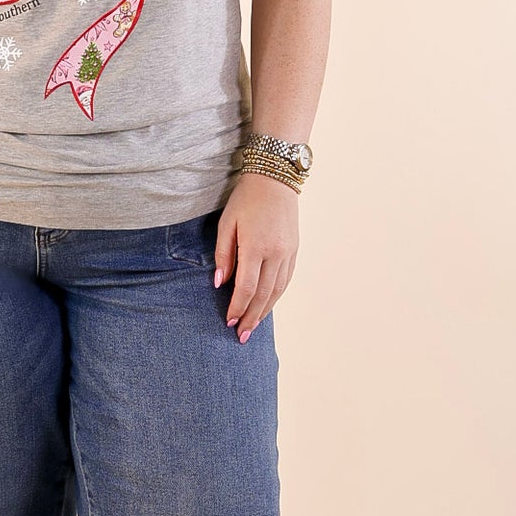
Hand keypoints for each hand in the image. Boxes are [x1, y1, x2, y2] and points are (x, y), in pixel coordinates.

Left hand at [213, 172, 298, 341]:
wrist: (275, 180)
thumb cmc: (245, 200)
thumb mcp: (227, 224)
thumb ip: (223, 255)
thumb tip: (221, 283)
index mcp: (256, 247)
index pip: (246, 288)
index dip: (237, 307)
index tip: (228, 321)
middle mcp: (276, 253)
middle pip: (263, 295)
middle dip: (250, 317)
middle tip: (241, 335)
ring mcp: (288, 253)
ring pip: (277, 291)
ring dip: (264, 311)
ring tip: (253, 327)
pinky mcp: (294, 251)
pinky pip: (286, 280)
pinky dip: (276, 296)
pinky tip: (267, 306)